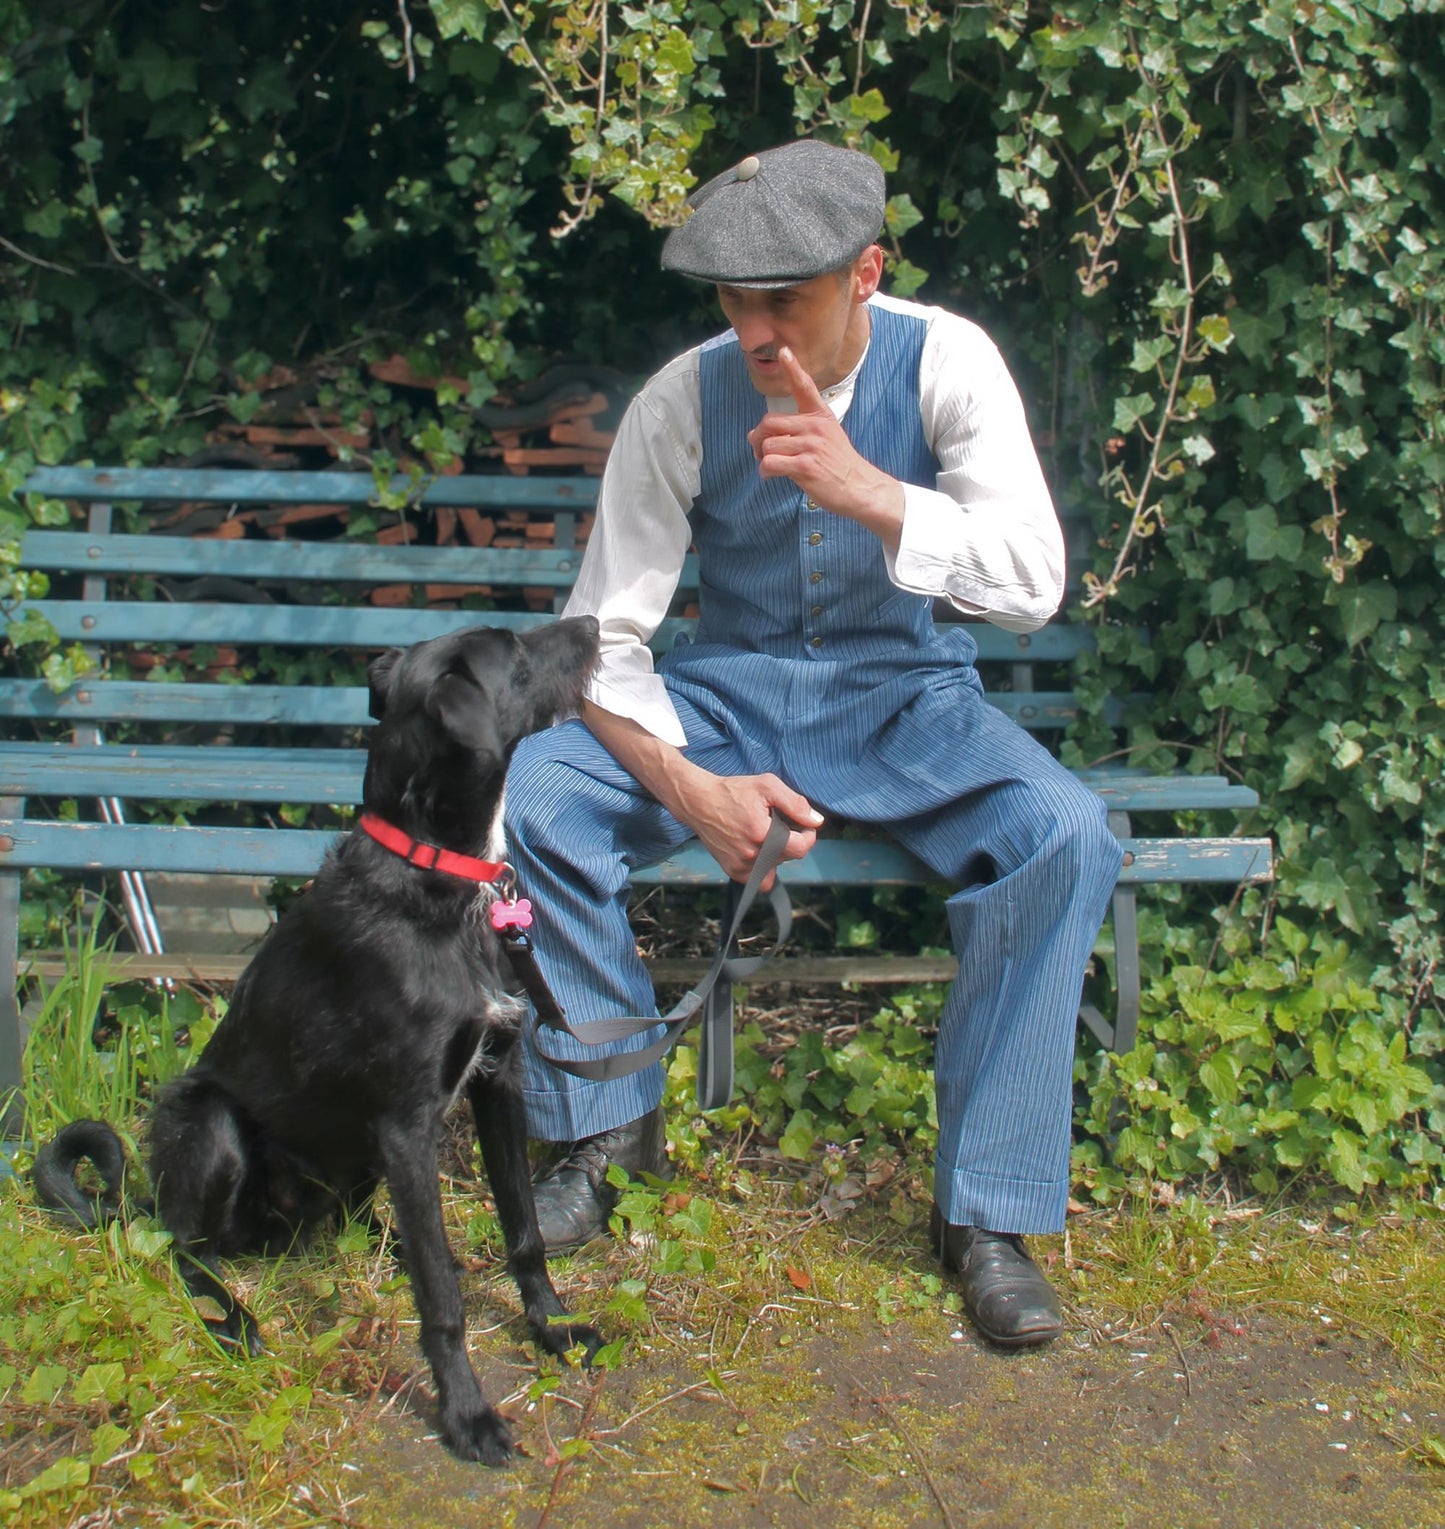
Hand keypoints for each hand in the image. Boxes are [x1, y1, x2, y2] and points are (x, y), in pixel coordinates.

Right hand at [674, 770, 821, 888]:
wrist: (699, 801)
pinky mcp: (732, 870)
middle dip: (791, 842)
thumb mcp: (767, 786)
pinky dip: (762, 868)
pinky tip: (757, 849)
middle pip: (789, 857)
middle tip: (781, 825)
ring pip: (775, 869)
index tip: (805, 827)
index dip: (808, 836)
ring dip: (777, 856)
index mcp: (764, 834)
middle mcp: (752, 854)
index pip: (801, 848)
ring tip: (765, 837)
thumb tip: (816, 821)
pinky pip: (758, 879)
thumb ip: (795, 804)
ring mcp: (741, 865)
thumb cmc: (733, 791)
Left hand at [746, 347, 902, 529]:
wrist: (859, 488)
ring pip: (767, 444)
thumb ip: (798, 431)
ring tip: (771, 467)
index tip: (783, 351)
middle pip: (769, 422)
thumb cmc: (839, 465)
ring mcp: (811, 445)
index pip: (805, 387)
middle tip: (762, 452)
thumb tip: (757, 434)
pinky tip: (772, 476)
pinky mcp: (805, 466)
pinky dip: (764, 471)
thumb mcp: (828, 436)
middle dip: (758, 438)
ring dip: (762, 458)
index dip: (793, 368)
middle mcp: (815, 426)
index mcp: (820, 416)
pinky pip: (770, 463)